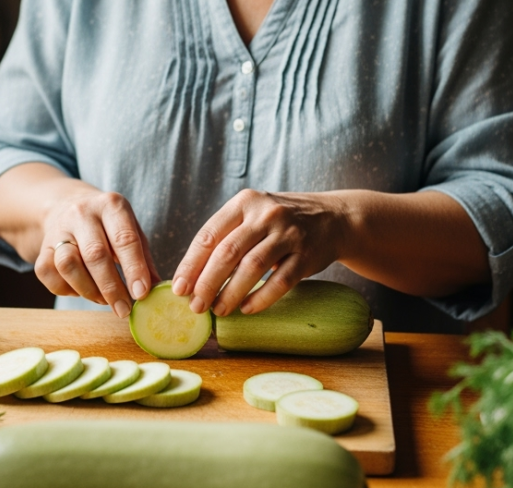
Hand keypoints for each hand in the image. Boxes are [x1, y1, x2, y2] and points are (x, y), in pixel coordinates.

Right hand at [34, 190, 160, 317]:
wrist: (67, 205)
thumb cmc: (108, 225)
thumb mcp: (131, 230)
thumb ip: (144, 259)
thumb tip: (157, 291)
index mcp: (111, 205)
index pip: (124, 239)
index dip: (134, 268)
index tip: (141, 294)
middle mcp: (82, 213)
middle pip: (95, 254)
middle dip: (111, 287)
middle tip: (124, 309)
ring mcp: (59, 229)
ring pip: (68, 264)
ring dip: (88, 290)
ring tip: (103, 300)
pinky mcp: (42, 246)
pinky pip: (48, 273)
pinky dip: (65, 289)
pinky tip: (81, 291)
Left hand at [170, 189, 349, 316]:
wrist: (333, 218)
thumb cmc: (280, 222)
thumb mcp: (253, 215)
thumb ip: (227, 236)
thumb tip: (191, 276)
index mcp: (245, 202)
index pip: (209, 234)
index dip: (191, 264)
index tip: (179, 287)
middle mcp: (266, 214)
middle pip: (228, 252)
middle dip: (207, 282)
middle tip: (195, 306)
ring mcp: (288, 234)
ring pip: (252, 267)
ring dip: (231, 293)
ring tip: (218, 310)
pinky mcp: (307, 255)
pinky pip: (280, 281)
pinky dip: (261, 298)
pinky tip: (247, 308)